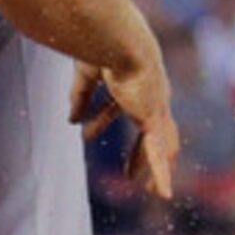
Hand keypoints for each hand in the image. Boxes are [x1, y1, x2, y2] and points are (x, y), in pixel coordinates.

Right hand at [71, 55, 181, 201]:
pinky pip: (158, 154)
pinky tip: (163, 195)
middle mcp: (152, 97)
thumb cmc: (100, 46)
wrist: (117, 39)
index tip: (84, 136)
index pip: (121, 107)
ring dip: (155, 168)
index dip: (101, 120)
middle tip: (132, 172)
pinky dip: (161, 175)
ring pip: (161, 147)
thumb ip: (79, 98)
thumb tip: (71, 121)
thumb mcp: (85, 76)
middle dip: (142, 152)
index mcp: (134, 82)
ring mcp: (156, 109)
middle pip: (151, 132)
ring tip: (155, 190)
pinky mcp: (153, 120)